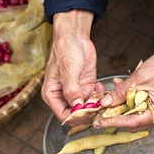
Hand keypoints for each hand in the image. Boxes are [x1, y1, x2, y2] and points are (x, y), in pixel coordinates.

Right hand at [41, 10, 100, 125]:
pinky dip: (100, 96)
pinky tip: (101, 87)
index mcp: (52, 95)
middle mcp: (63, 96)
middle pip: (76, 114)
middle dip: (88, 112)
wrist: (74, 36)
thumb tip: (77, 108)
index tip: (88, 113)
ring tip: (99, 94)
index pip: (63, 115)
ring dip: (96, 104)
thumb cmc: (65, 50)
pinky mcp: (86, 86)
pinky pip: (94, 98)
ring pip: (87, 107)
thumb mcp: (68, 71)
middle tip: (98, 105)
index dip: (76, 117)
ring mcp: (76, 92)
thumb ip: (72, 91)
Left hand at [94, 32, 153, 130]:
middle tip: (99, 112)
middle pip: (133, 122)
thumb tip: (104, 103)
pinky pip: (140, 108)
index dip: (114, 122)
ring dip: (120, 106)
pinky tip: (120, 90)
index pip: (133, 122)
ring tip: (107, 97)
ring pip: (135, 116)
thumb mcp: (139, 78)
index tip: (99, 122)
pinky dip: (129, 101)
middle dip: (115, 115)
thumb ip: (120, 93)